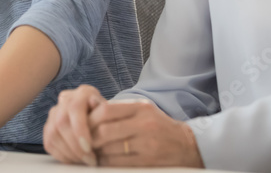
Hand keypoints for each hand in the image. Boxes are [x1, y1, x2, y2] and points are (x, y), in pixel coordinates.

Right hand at [43, 84, 102, 165]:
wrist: (99, 118)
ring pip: (53, 134)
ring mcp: (55, 113)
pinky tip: (75, 160)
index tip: (89, 148)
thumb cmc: (107, 117)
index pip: (75, 108)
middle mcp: (65, 100)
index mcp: (83, 93)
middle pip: (61, 122)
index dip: (79, 129)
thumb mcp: (112, 112)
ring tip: (84, 161)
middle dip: (75, 145)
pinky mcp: (48, 127)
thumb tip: (98, 105)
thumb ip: (105, 110)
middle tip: (89, 160)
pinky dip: (62, 154)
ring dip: (69, 152)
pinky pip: (49, 143)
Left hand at [89, 99, 203, 167]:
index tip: (82, 126)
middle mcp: (145, 124)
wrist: (188, 146)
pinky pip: (118, 164)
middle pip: (104, 131)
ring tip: (91, 153)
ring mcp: (148, 144)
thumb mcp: (142, 111)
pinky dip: (106, 164)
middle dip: (89, 139)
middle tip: (82, 143)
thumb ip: (117, 109)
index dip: (89, 120)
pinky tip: (104, 162)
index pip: (105, 110)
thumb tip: (88, 105)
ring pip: (109, 150)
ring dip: (96, 153)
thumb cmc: (158, 127)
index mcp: (140, 107)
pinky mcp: (149, 162)